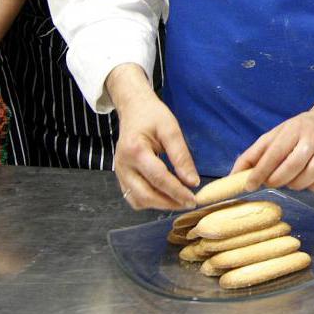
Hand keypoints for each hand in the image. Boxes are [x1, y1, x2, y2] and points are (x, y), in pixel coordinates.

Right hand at [107, 64, 199, 209]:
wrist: (133, 109)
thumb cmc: (153, 116)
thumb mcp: (171, 130)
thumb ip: (181, 156)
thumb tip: (192, 182)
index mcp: (135, 150)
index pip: (158, 178)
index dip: (177, 191)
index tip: (193, 199)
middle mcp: (123, 165)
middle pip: (145, 195)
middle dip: (169, 203)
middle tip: (189, 203)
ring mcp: (119, 172)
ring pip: (138, 200)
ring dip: (160, 205)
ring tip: (179, 201)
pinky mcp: (121, 177)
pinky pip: (134, 197)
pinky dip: (150, 201)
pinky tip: (165, 196)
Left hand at [231, 110, 313, 191]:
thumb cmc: (295, 132)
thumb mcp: (272, 136)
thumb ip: (252, 155)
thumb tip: (233, 176)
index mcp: (293, 130)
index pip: (275, 153)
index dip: (261, 171)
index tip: (249, 185)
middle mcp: (312, 139)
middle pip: (294, 165)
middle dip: (278, 180)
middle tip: (271, 183)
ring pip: (311, 175)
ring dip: (296, 185)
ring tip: (289, 181)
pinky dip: (313, 187)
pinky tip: (307, 182)